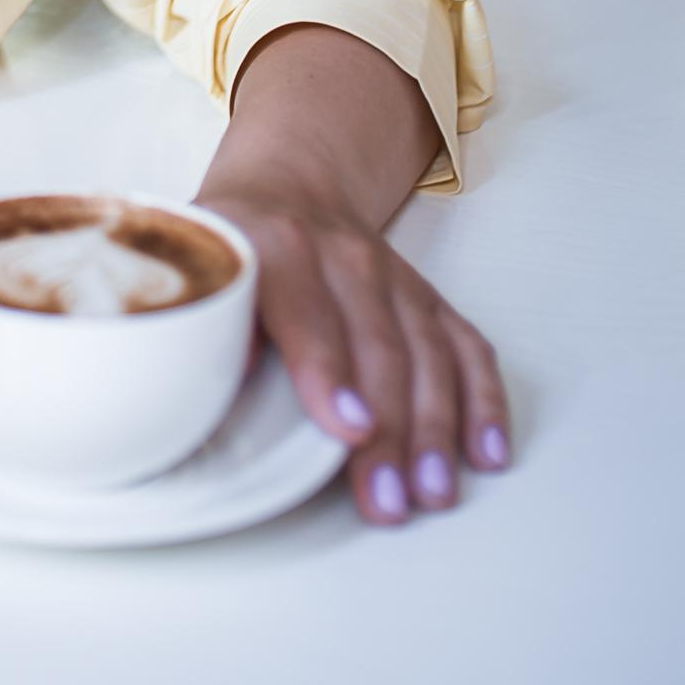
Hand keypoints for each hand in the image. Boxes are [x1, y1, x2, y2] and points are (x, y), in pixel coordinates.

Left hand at [197, 187, 512, 525]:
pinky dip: (482, 399)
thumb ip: (202, 323)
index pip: (307, 312)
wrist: (288, 185)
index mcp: (274, 244)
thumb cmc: (234, 247)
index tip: (348, 429)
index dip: (327, 371)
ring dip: (436, 427)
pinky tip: (486, 451)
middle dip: (389, 428)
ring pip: (428, 352)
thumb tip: (198, 390)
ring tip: (433, 492)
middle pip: (377, 346)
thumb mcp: (200, 269)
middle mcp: (343, 255)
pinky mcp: (428, 298)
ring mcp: (394, 276)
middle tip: (390, 499)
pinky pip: (466, 347)